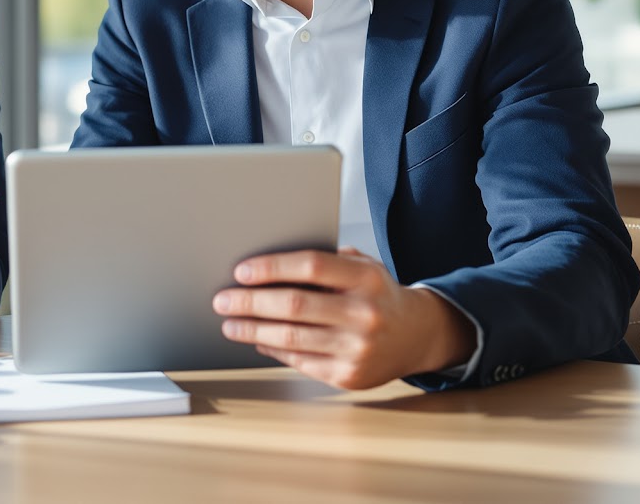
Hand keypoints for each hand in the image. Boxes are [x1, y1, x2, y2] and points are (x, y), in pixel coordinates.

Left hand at [211, 247, 473, 389]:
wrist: (417, 336)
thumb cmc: (377, 294)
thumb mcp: (362, 267)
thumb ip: (324, 262)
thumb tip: (264, 265)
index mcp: (367, 278)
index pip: (310, 266)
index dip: (271, 268)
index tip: (241, 271)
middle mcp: (365, 314)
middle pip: (294, 305)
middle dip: (250, 302)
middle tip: (222, 300)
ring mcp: (358, 349)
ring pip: (291, 338)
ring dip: (252, 330)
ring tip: (230, 323)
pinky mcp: (349, 376)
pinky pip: (299, 360)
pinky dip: (273, 349)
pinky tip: (257, 339)